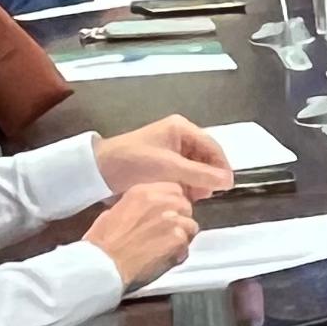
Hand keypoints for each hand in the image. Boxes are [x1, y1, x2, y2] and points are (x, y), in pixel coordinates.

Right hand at [81, 184, 201, 289]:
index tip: (169, 213)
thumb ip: (137, 206)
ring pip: (190, 224)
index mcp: (143, 191)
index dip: (174, 202)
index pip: (175, 188)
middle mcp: (161, 201)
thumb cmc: (102, 241)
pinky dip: (179, 251)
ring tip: (166, 247)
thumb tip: (147, 210)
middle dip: (180, 217)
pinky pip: (187, 243)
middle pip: (185, 205)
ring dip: (182, 235)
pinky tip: (165, 256)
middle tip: (168, 232)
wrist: (103, 263)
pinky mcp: (177, 238)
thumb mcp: (115, 211)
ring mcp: (172, 219)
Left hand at [95, 117, 233, 197]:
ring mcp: (169, 150)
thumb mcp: (170, 168)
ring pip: (194, 168)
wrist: (97, 171)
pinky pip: (182, 174)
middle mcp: (178, 136)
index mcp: (181, 128)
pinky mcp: (160, 164)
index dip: (222, 166)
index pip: (213, 146)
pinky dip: (184, 185)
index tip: (226, 186)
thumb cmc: (133, 163)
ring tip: (191, 196)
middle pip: (205, 157)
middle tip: (204, 194)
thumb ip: (201, 175)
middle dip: (207, 176)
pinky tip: (180, 195)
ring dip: (195, 183)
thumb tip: (229, 181)